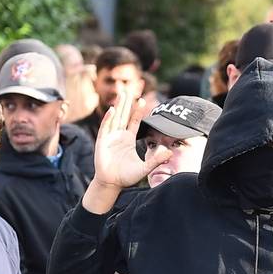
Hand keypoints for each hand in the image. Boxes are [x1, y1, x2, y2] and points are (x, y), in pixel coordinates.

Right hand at [86, 92, 167, 206]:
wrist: (111, 184)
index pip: (134, 121)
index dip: (138, 111)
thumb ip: (156, 160)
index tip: (143, 100)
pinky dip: (108, 119)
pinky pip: (105, 127)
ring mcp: (110, 137)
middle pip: (123, 115)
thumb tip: (170, 153)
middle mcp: (119, 135)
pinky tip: (113, 110)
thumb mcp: (144, 168)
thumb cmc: (126, 177)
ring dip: (118, 106)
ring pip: (114, 118)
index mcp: (128, 139)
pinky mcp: (102, 142)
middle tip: (128, 89)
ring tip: (121, 94)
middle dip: (126, 103)